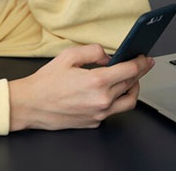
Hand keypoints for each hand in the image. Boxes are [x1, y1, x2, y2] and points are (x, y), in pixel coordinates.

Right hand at [8, 44, 154, 130]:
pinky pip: (113, 111)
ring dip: (133, 89)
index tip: (144, 57)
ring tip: (130, 80)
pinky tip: (110, 92)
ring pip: (128, 101)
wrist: (31, 105)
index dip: (141, 62)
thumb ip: (92, 51)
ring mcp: (99, 114)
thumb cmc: (46, 82)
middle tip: (141, 64)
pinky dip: (116, 100)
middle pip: (131, 84)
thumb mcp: (67, 56)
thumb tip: (108, 55)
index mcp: (96, 81)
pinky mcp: (94, 122)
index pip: (130, 70)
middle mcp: (101, 100)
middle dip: (139, 72)